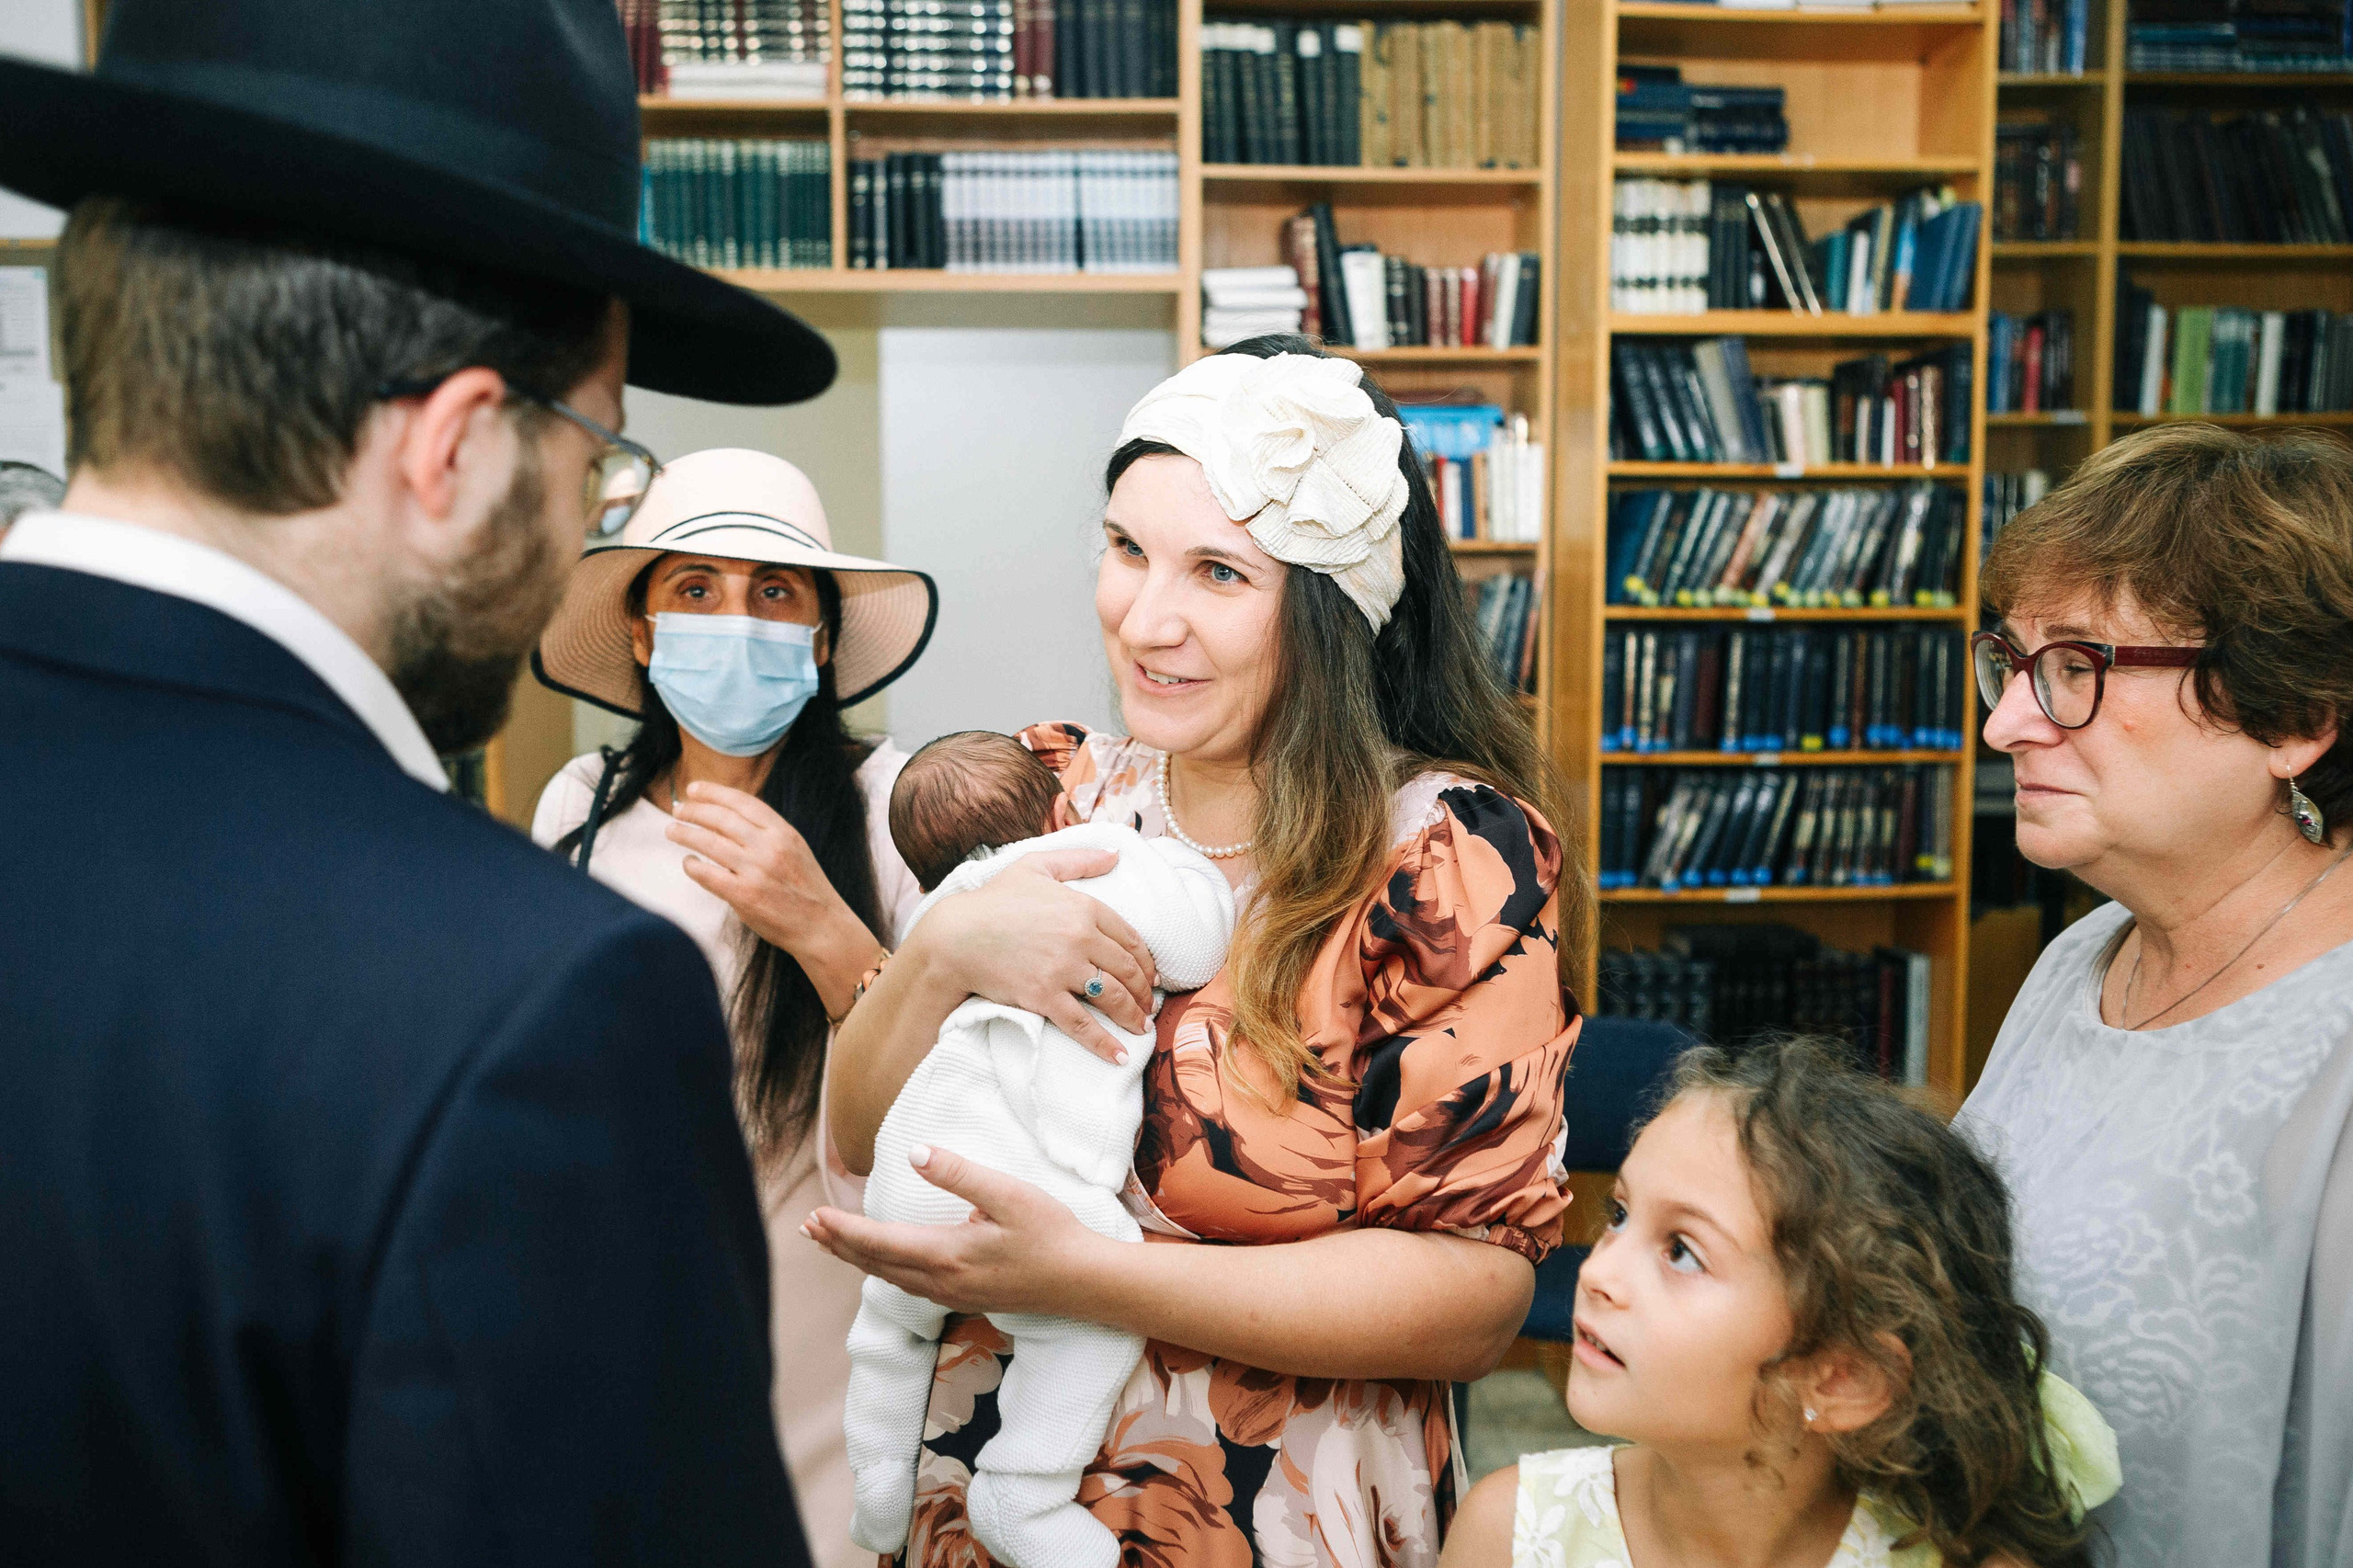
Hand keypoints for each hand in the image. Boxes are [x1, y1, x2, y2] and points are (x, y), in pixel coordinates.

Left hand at [667, 781, 866, 959]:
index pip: (743, 802)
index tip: (694, 788)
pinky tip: (688, 862)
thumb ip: (765, 833)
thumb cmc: (805, 888)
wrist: (821, 925)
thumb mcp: (794, 849)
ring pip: (709, 842)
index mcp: (783, 832)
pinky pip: (708, 874)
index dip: (714, 792)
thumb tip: (724, 818)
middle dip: (694, 810)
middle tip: (678, 809)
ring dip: (685, 833)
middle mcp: (769, 847)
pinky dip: (693, 865)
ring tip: (672, 830)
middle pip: (722, 818)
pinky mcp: (744, 895)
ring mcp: (756, 871)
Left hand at [804, 1145, 1110, 1317]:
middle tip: (808, 1229)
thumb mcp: (1010, 1195)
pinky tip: (882, 1265)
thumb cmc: (1051, 1234)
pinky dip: (883, 1271)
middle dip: (839, 1246)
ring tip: (831, 1244)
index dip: (843, 1230)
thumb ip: (960, 1174)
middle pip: (876, 1265)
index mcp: (946, 1254)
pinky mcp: (964, 1298)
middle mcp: (941, 1281)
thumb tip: (914, 1154)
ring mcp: (952, 1295)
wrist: (1084, 1284)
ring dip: (857, 1260)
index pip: (879, 1243)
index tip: (816, 1216)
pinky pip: (908, 1286)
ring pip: (889, 1278)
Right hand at [918, 848, 1156, 1062]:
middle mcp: (1080, 938)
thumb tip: (1116, 854)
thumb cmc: (993, 899)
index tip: (1152, 976)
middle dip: (1144, 992)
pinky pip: (1083, 1025)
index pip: (1131, 938)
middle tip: (1148, 1005)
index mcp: (1084, 907)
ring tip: (1141, 1027)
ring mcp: (1063, 969)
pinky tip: (1120, 1056)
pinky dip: (1105, 1044)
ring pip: (1112, 997)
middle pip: (1127, 970)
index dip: (1146, 961)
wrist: (955, 935)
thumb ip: (1079, 859)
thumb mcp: (1036, 866)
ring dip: (1133, 1016)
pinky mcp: (1044, 997)